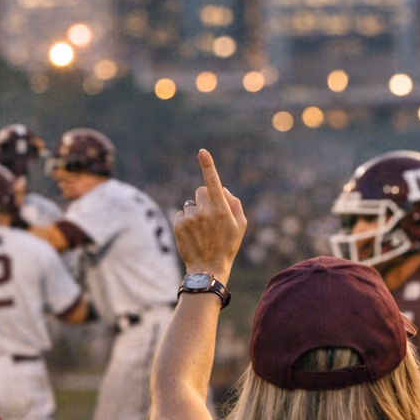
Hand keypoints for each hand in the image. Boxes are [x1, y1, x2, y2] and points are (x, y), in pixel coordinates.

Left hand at [172, 149, 246, 279]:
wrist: (208, 268)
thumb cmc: (227, 246)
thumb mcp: (240, 226)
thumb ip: (234, 203)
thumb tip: (221, 188)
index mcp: (222, 210)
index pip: (213, 182)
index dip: (208, 165)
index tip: (202, 151)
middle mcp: (206, 211)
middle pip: (200, 191)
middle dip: (204, 199)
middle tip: (210, 218)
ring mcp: (191, 218)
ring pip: (190, 204)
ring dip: (195, 212)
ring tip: (201, 231)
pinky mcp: (179, 225)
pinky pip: (181, 214)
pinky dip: (185, 222)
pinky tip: (192, 235)